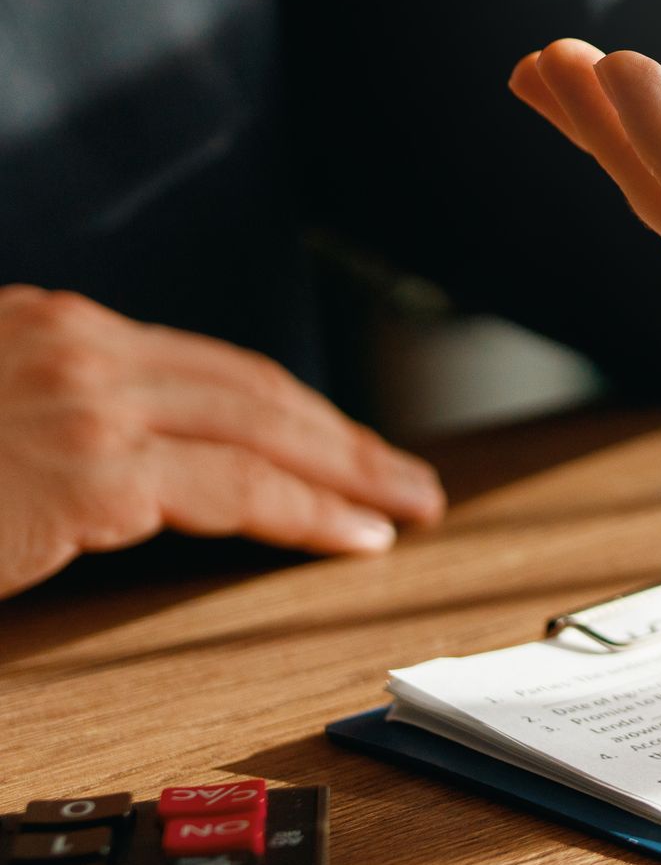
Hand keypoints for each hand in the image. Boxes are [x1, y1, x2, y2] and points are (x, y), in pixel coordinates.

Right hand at [0, 286, 444, 597]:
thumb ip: (50, 419)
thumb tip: (111, 461)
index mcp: (57, 328)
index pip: (209, 369)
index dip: (294, 409)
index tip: (342, 443)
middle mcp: (83, 351)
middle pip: (251, 391)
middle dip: (343, 437)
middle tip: (405, 475)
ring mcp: (91, 408)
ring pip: (262, 432)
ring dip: (352, 470)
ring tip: (407, 504)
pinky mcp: (90, 474)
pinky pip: (236, 491)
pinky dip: (310, 513)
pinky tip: (355, 535)